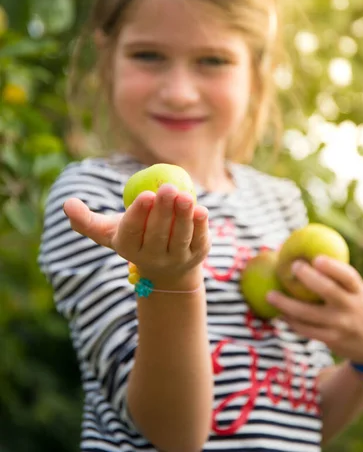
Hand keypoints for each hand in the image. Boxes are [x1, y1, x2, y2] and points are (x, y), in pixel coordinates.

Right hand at [63, 184, 209, 288]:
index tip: (145, 195)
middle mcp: (152, 258)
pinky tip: (200, 209)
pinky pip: (199, 238)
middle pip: (158, 233)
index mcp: (129, 247)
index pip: (132, 232)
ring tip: (185, 196)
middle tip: (167, 188)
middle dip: (163, 211)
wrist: (166, 268)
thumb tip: (67, 203)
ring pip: (180, 236)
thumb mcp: (109, 231)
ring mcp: (176, 259)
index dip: (138, 214)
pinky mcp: (197, 255)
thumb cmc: (134, 237)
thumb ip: (86, 220)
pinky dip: (200, 225)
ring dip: (183, 216)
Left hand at [267, 255, 362, 364]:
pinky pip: (306, 330)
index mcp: (360, 292)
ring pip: (309, 315)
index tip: (316, 257)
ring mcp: (340, 326)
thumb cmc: (361, 308)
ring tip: (270, 295)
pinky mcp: (331, 340)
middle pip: (328, 291)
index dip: (333, 267)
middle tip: (291, 267)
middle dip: (307, 278)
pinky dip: (291, 321)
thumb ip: (339, 278)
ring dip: (286, 305)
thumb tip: (308, 252)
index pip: (349, 276)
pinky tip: (280, 313)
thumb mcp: (359, 293)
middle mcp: (351, 308)